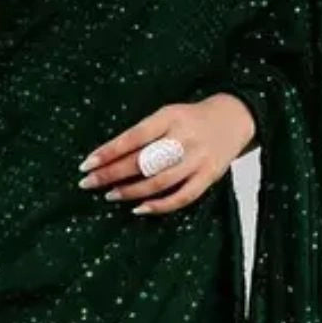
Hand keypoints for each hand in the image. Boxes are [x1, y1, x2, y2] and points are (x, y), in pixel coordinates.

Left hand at [76, 93, 256, 214]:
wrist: (235, 118)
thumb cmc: (191, 118)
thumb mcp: (167, 114)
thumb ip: (143, 133)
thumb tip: (109, 156)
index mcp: (170, 117)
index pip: (133, 137)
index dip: (108, 151)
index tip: (87, 164)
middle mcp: (184, 138)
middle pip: (143, 161)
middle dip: (112, 174)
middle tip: (89, 182)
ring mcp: (198, 159)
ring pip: (160, 181)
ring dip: (131, 191)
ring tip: (110, 195)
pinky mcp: (209, 177)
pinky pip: (182, 196)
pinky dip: (159, 205)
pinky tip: (139, 208)